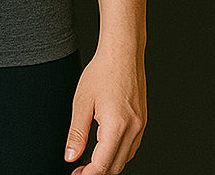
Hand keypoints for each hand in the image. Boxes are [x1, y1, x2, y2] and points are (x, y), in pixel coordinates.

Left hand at [63, 45, 145, 173]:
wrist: (123, 52)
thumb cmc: (102, 71)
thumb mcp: (82, 102)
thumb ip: (76, 133)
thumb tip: (71, 157)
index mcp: (116, 127)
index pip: (102, 165)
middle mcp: (133, 129)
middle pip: (116, 166)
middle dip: (98, 172)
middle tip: (79, 170)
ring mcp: (140, 125)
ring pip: (126, 158)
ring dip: (109, 164)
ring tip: (90, 160)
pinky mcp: (143, 120)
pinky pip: (132, 146)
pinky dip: (119, 152)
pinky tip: (106, 146)